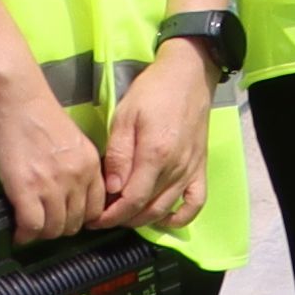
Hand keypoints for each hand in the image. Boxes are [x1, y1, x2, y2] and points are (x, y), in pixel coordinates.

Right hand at [0, 68, 111, 243]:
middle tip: (45, 225)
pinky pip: (32, 226)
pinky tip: (18, 232)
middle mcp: (77, 177)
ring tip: (30, 228)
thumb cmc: (42, 116)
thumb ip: (78, 168)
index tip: (67, 219)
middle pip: (76, 223)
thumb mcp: (74, 143)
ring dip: (42, 233)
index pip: (97, 209)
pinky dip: (24, 234)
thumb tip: (70, 195)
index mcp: (91, 165)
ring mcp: (52, 185)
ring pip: (54, 228)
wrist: (18, 100)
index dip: (81, 220)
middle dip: (60, 228)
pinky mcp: (25, 189)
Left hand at [101, 41, 217, 232]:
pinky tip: (163, 218)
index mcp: (155, 155)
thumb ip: (118, 155)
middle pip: (147, 209)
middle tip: (103, 218)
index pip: (132, 200)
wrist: (189, 74)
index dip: (111, 215)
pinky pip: (196, 202)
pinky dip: (180, 217)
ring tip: (124, 216)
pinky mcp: (200, 167)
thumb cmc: (152, 92)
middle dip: (122, 219)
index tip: (94, 219)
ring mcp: (191, 169)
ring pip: (166, 209)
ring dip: (143, 220)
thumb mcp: (124, 117)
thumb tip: (111, 189)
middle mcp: (176, 168)